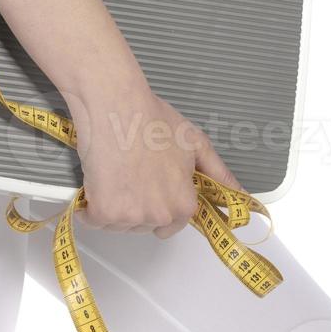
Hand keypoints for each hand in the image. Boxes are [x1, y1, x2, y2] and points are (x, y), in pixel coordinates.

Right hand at [70, 86, 240, 238]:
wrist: (116, 106)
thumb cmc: (151, 119)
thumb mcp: (195, 143)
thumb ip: (218, 173)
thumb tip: (241, 195)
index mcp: (184, 202)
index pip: (170, 225)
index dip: (157, 204)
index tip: (148, 187)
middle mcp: (160, 214)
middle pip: (141, 226)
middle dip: (133, 205)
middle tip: (130, 172)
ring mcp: (131, 216)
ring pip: (116, 224)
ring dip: (111, 204)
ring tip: (115, 170)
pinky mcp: (104, 212)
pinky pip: (91, 219)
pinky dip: (89, 204)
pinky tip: (98, 178)